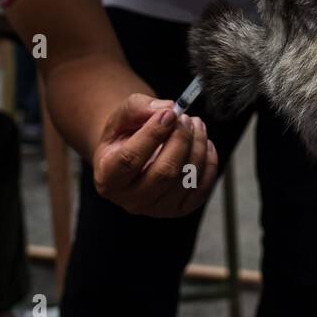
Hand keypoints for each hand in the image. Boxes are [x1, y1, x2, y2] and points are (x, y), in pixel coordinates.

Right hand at [91, 94, 218, 216]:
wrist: (133, 156)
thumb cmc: (125, 136)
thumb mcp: (121, 117)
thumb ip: (139, 107)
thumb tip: (169, 108)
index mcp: (108, 178)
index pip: (130, 159)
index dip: (153, 134)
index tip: (170, 113)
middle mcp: (130, 200)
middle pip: (164, 172)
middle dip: (181, 139)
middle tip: (186, 118)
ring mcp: (157, 209)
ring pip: (186, 178)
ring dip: (198, 145)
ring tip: (195, 124)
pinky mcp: (180, 209)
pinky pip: (202, 187)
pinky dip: (209, 161)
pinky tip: (203, 143)